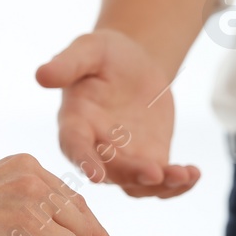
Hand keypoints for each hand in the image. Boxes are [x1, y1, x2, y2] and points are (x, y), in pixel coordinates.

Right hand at [36, 29, 200, 197]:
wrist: (134, 63)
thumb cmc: (104, 54)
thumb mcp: (88, 49)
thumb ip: (67, 64)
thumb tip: (41, 75)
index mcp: (75, 124)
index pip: (75, 147)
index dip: (84, 161)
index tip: (94, 175)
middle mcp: (96, 149)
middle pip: (111, 172)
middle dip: (132, 174)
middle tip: (155, 173)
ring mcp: (124, 159)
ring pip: (138, 184)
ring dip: (160, 186)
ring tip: (183, 174)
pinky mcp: (149, 160)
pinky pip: (161, 182)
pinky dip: (178, 184)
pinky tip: (194, 173)